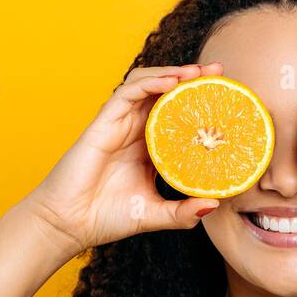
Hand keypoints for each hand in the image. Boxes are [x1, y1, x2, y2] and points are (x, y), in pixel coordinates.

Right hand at [20, 62, 225, 256]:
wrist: (70, 224)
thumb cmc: (107, 218)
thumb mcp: (155, 215)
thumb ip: (183, 213)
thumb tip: (214, 205)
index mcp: (148, 147)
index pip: (177, 114)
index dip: (199, 102)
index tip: (226, 96)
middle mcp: (135, 130)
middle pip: (165, 93)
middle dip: (192, 78)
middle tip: (219, 72)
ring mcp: (119, 124)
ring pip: (147, 84)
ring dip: (172, 73)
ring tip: (198, 72)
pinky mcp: (103, 122)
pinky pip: (127, 93)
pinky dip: (149, 82)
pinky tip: (170, 82)